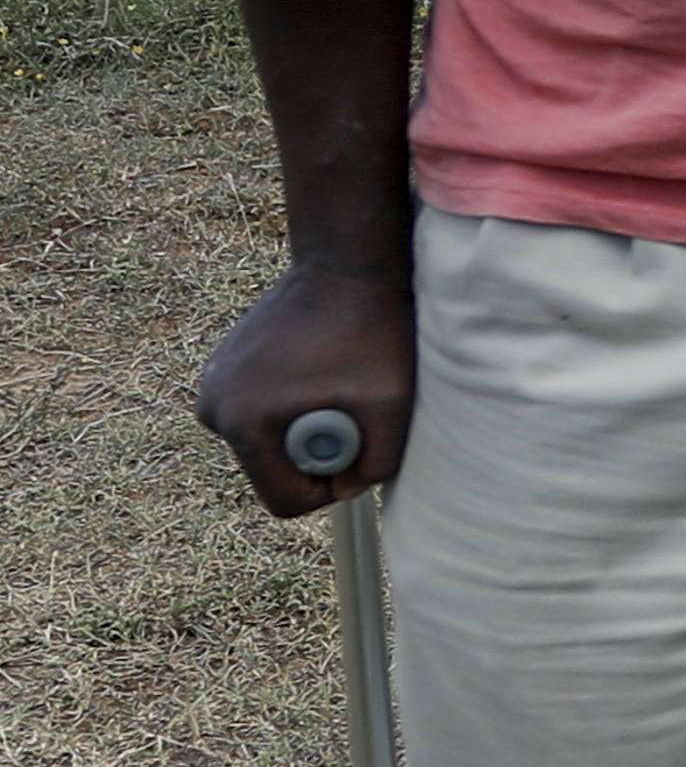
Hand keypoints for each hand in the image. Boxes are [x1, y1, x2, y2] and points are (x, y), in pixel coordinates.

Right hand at [197, 259, 415, 515]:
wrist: (345, 265)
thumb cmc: (374, 333)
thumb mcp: (393, 408)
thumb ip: (375, 466)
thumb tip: (341, 492)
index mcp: (244, 424)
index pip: (284, 501)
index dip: (326, 488)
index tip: (354, 448)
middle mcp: (214, 408)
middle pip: (272, 471)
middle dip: (315, 451)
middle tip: (347, 403)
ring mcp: (212, 386)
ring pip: (268, 442)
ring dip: (305, 425)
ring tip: (331, 380)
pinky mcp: (221, 369)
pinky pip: (261, 412)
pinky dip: (292, 402)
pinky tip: (315, 366)